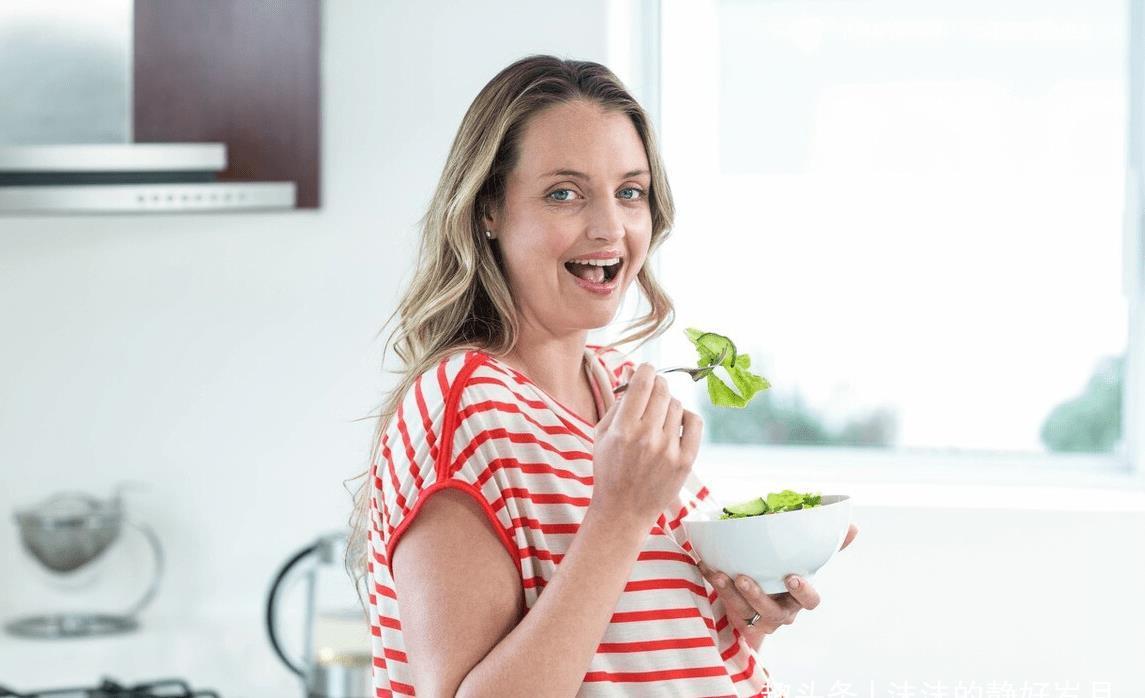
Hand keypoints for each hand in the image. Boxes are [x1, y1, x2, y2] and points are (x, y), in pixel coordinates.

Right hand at [588, 363, 703, 528]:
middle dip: (658, 383)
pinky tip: (677, 424)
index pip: (642, 383)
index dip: (646, 370)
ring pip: (677, 405)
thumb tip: (632, 373)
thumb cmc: (610, 469)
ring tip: (659, 418)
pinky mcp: (685, 461)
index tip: (646, 370)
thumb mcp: (601, 434)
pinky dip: (687, 417)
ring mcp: (668, 450)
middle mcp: (647, 437)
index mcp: (623, 429)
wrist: (624, 510)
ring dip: (668, 404)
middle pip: (662, 390)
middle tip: (655, 388)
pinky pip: (695, 422)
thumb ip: (617, 403)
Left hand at [697, 523, 858, 649]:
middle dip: (759, 596)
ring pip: (746, 611)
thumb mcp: (804, 561)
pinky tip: (706, 565)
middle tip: (745, 578)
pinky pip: (724, 604)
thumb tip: (854, 526)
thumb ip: (827, 546)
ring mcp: (758, 618)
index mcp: (799, 598)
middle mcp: (781, 612)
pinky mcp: (737, 617)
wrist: (758, 600)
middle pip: (774, 613)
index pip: (810, 602)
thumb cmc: (784, 576)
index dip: (802, 593)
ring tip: (720, 573)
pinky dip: (714, 583)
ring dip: (731, 592)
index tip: (791, 576)